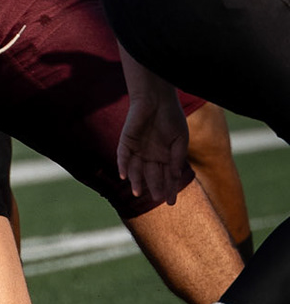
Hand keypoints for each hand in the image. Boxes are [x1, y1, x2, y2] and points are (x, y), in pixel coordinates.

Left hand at [118, 91, 189, 205]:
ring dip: (135, 181)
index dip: (168, 190)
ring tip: (137, 193)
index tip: (170, 203)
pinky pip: (123, 156)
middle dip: (154, 187)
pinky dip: (123, 166)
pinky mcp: (126, 141)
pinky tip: (123, 176)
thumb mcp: (180, 141)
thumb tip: (175, 178)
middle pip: (151, 176)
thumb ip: (176, 159)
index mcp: (165, 157)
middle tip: (156, 199)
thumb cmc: (172, 118)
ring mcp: (138, 149)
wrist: (158, 100)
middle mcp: (151, 156)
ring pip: (135, 170)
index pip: (167, 177)